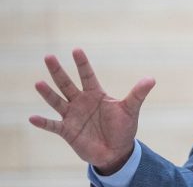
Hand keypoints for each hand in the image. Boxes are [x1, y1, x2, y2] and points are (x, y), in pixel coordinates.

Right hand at [29, 48, 154, 174]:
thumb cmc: (123, 128)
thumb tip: (151, 79)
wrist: (116, 151)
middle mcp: (81, 102)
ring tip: (38, 83)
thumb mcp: (131, 109)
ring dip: (48, 93)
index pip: (87, 75)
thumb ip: (138, 94)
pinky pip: (52, 125)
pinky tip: (32, 117)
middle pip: (67, 84)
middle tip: (48, 56)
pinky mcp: (67, 131)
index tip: (76, 49)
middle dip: (58, 71)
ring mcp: (72, 116)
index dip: (82, 63)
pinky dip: (43, 122)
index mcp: (96, 94)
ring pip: (57, 101)